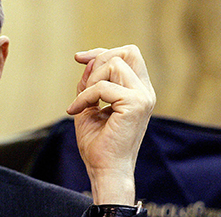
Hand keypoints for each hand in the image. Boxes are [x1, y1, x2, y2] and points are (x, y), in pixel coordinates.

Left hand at [66, 45, 155, 204]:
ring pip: (114, 64)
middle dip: (100, 58)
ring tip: (81, 104)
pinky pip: (102, 87)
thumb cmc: (98, 143)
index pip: (128, 56)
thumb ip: (90, 83)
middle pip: (128, 52)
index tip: (79, 58)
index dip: (102, 52)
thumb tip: (89, 59)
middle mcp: (145, 92)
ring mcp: (143, 97)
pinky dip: (84, 96)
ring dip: (90, 81)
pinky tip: (76, 111)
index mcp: (138, 91)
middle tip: (82, 83)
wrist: (104, 169)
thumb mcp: (89, 105)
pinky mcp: (135, 104)